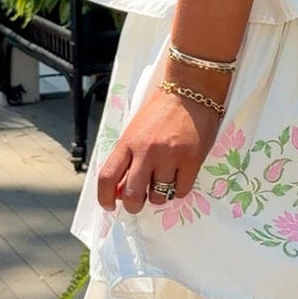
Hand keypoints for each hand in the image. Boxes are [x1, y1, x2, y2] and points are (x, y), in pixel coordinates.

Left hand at [95, 81, 222, 214]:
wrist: (190, 92)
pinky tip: (179, 176)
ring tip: (164, 181)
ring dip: (160, 196)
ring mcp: (170, 156)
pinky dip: (179, 189)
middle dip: (134, 206)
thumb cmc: (160, 111)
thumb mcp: (135, 130)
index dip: (105, 198)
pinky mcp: (192, 160)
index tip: (110, 206)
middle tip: (139, 203)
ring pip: (159, 196)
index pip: (107, 176)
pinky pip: (182, 190)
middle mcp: (146, 151)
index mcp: (128, 142)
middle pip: (132, 194)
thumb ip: (127, 157)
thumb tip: (121, 189)